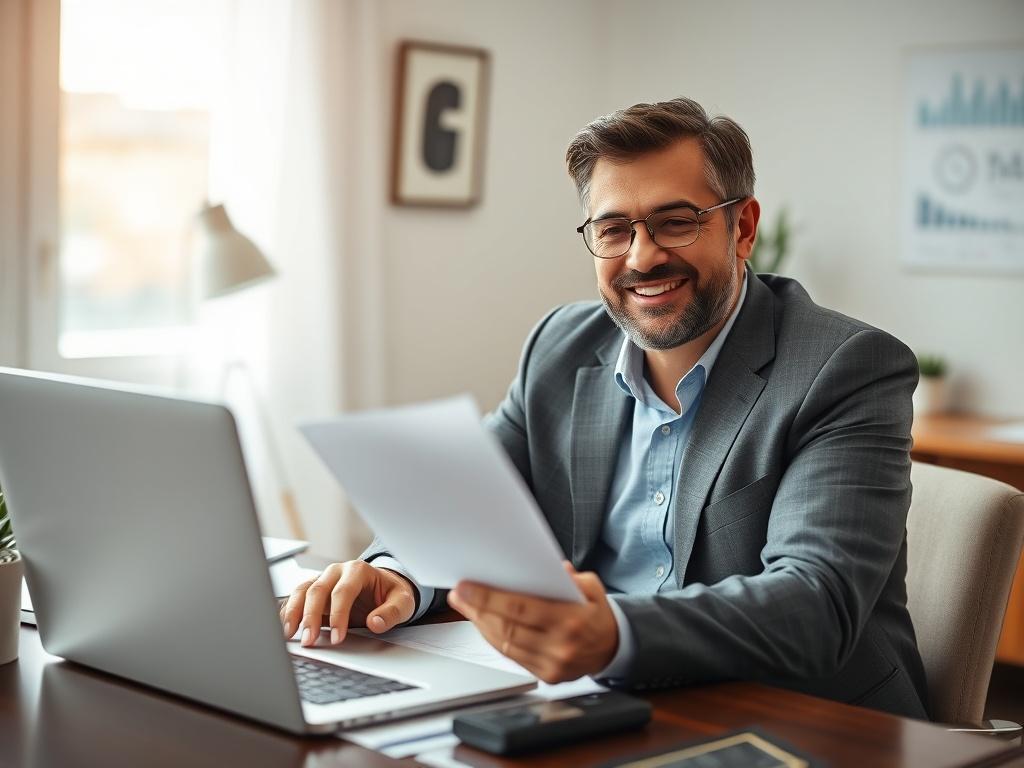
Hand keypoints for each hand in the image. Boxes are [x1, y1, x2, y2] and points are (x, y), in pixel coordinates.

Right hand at [279, 561, 415, 646]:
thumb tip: (375, 623)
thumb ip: (391, 612)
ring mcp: (323, 579)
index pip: (343, 591)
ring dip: (294, 613)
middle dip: (311, 616)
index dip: (339, 615)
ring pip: (302, 591)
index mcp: (358, 570)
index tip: (338, 638)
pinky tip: (286, 627)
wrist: (384, 587)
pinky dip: (289, 611)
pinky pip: (297, 598)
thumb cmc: (392, 593)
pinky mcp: (314, 591)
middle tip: (309, 641)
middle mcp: (337, 571)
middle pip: (318, 590)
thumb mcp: (403, 602)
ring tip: (289, 635)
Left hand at [447, 562, 618, 682]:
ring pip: (506, 645)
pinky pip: (513, 657)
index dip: (488, 598)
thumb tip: (548, 566)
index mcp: (571, 619)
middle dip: (477, 609)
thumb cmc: (597, 613)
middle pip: (508, 627)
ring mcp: (553, 664)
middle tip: (458, 594)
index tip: (466, 586)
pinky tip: (484, 624)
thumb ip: (569, 577)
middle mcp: (560, 645)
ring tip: (466, 606)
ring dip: (481, 624)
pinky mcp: (548, 676)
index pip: (520, 608)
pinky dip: (495, 639)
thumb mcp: (592, 587)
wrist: (614, 648)